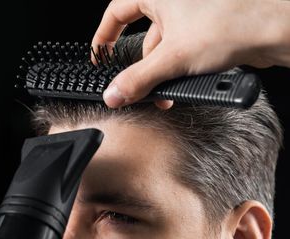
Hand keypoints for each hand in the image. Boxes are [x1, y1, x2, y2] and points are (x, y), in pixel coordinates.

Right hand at [92, 0, 289, 107]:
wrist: (276, 29)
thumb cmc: (230, 23)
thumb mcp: (172, 58)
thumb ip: (137, 80)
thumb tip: (114, 94)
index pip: (117, 12)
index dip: (105, 37)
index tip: (100, 58)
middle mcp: (173, 1)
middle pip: (143, 37)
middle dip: (142, 68)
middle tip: (139, 90)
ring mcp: (192, 14)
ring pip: (165, 47)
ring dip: (162, 74)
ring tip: (167, 95)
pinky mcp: (208, 28)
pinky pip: (183, 50)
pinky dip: (179, 68)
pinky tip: (184, 84)